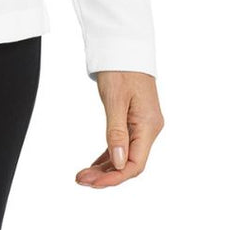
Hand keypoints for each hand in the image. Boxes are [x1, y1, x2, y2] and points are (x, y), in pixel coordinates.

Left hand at [75, 70, 163, 187]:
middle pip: (130, 163)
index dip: (115, 177)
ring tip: (83, 176)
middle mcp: (149, 128)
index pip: (136, 164)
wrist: (123, 46)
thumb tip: (119, 163)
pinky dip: (109, 155)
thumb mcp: (115, 99)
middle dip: (106, 175)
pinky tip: (96, 165)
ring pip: (126, 155)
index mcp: (148, 125)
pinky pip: (123, 144)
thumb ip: (116, 132)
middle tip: (81, 180)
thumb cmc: (120, 69)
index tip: (93, 183)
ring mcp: (142, 124)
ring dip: (106, 167)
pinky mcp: (134, 120)